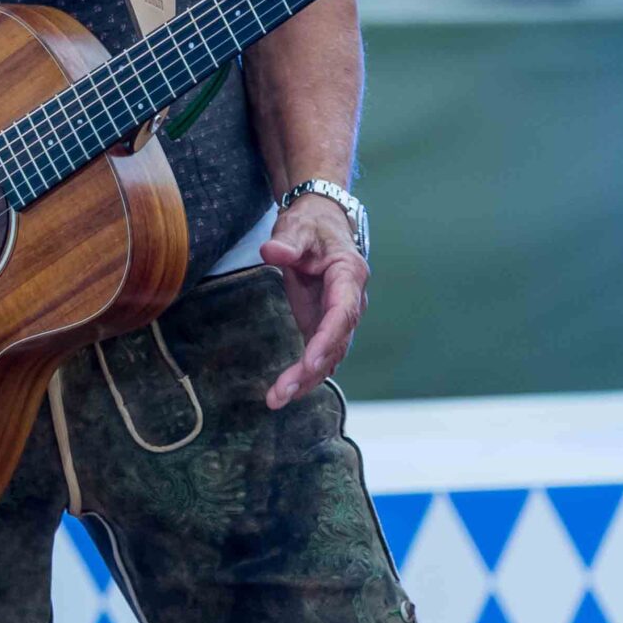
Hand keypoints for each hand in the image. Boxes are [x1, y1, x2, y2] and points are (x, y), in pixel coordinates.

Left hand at [259, 193, 367, 409]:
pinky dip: (305, 374)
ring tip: (277, 399)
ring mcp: (338, 316)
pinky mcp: (323, 323)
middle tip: (284, 392)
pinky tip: (286, 392)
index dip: (328, 340)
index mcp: (349, 275)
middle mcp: (350, 301)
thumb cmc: (310, 224)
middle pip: (336, 341)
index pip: (342, 313)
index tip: (310, 361)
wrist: (319, 223)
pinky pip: (319, 354)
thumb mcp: (296, 226)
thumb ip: (287, 241)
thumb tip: (272, 252)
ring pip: (329, 355)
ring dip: (306, 379)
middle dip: (312, 369)